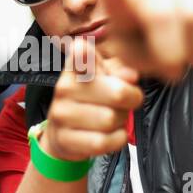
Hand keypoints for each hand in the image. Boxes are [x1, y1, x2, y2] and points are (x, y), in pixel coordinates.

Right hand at [38, 38, 142, 162]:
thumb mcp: (106, 80)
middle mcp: (64, 87)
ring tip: (113, 119)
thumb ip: (121, 73)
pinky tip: (112, 134)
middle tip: (125, 103)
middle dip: (131, 101)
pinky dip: (117, 139)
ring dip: (122, 122)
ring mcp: (61, 114)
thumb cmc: (91, 101)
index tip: (83, 52)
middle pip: (117, 93)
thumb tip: (131, 76)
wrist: (61, 135)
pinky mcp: (64, 139)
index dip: (84, 54)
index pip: (78, 56)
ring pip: (111, 120)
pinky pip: (103, 141)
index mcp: (76, 68)